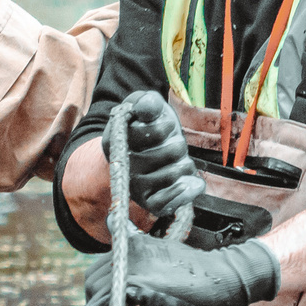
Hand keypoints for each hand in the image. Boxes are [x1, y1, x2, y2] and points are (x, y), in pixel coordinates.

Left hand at [83, 236, 279, 305]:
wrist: (222, 277)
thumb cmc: (199, 276)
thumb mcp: (166, 265)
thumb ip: (144, 269)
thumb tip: (130, 285)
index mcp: (132, 244)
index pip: (100, 270)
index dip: (103, 294)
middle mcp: (126, 249)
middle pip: (92, 281)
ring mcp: (129, 264)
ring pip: (96, 293)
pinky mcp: (135, 282)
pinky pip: (107, 304)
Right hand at [114, 90, 201, 223]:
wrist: (143, 151)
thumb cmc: (146, 125)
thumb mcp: (145, 105)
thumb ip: (146, 102)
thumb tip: (146, 107)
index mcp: (116, 142)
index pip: (156, 132)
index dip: (167, 126)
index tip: (166, 126)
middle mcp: (123, 168)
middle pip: (172, 152)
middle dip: (178, 144)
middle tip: (171, 145)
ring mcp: (136, 188)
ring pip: (176, 173)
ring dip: (185, 163)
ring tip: (175, 161)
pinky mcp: (149, 203)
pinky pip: (170, 202)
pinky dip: (186, 191)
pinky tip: (189, 182)